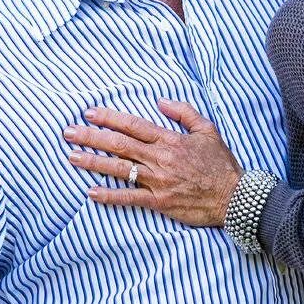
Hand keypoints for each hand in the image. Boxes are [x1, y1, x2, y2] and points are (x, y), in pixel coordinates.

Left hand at [64, 99, 242, 226]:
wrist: (234, 196)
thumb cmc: (221, 164)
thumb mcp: (207, 130)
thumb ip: (183, 112)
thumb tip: (160, 101)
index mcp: (170, 139)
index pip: (133, 125)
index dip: (109, 118)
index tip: (89, 113)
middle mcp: (160, 158)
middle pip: (119, 144)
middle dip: (91, 137)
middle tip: (68, 132)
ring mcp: (158, 180)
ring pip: (119, 169)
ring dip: (93, 162)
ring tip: (72, 157)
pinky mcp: (159, 201)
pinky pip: (130, 198)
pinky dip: (109, 195)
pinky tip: (91, 192)